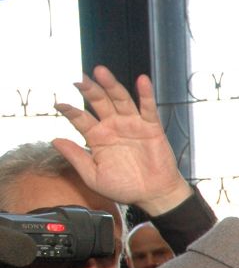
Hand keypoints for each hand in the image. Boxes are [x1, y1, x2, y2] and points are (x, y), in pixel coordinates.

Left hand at [53, 67, 191, 216]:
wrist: (154, 195)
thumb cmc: (125, 187)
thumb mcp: (93, 176)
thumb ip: (76, 157)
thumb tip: (54, 141)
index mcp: (97, 137)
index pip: (80, 118)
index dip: (69, 110)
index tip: (58, 104)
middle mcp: (113, 127)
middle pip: (99, 102)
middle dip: (88, 89)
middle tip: (78, 77)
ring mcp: (132, 125)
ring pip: (120, 100)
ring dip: (111, 85)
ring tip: (100, 72)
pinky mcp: (151, 128)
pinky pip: (148, 108)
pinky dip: (146, 94)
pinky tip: (141, 80)